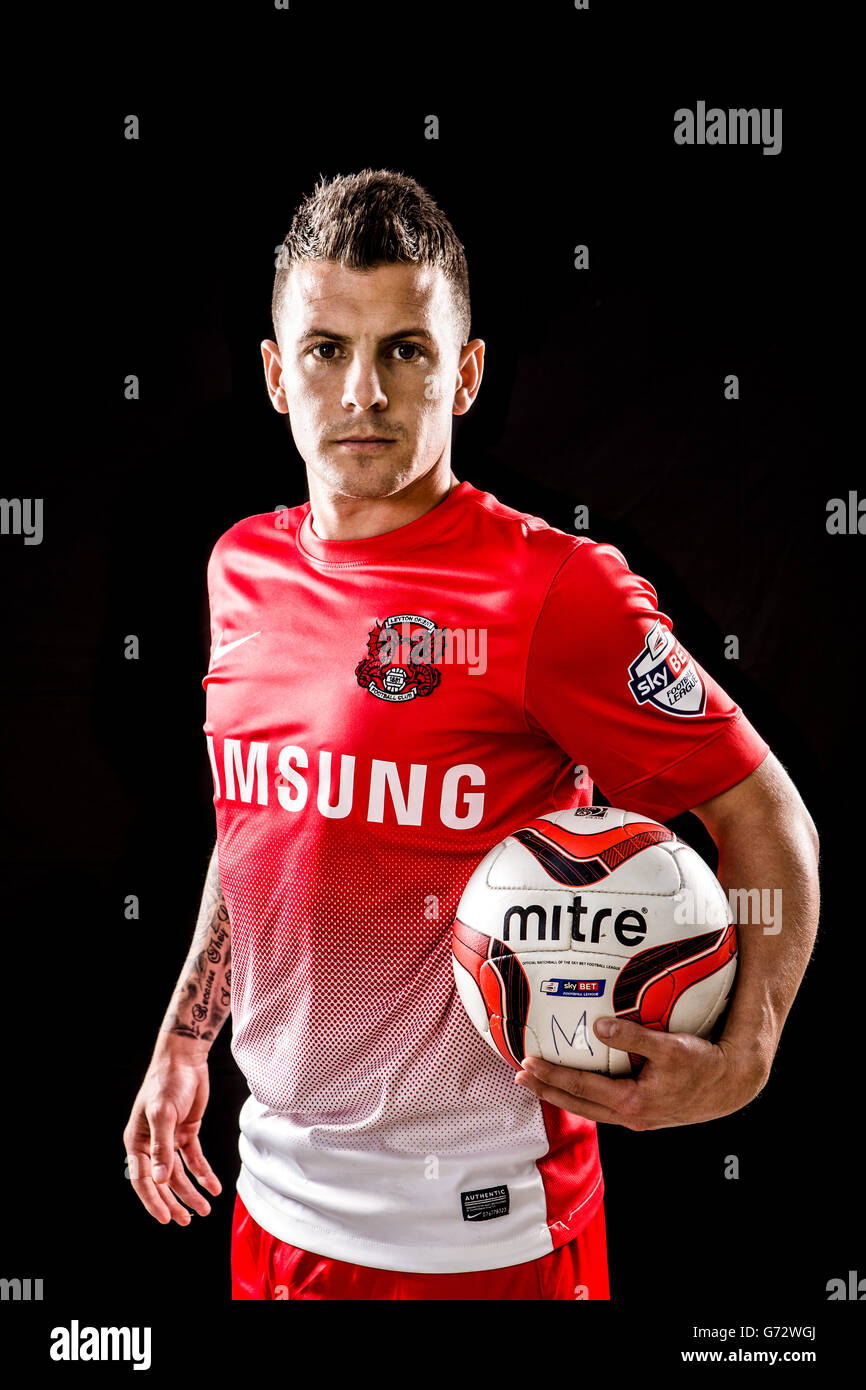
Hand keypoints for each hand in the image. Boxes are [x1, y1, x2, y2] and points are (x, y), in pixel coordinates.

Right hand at [123, 1051, 221, 1223]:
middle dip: (174, 1202)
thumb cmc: (167, 1082)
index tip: (166, 1219)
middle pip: (162, 1182)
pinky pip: (194, 1159)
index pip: (142, 1179)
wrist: (185, 1059)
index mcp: (137, 1141)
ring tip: (204, 1209)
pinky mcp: (187, 1132)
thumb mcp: (163, 1114)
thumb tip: (160, 1180)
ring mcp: (170, 1139)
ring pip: (179, 1174)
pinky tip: (213, 1186)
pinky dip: (203, 1173)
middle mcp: (151, 1144)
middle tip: (186, 1221)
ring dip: (191, 1191)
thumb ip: (162, 1148)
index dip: (154, 1201)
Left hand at [513, 1017, 767, 1128]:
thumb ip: (633, 1036)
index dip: (552, 1077)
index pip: (581, 1088)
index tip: (527, 1064)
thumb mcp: (670, 1047)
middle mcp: (631, 1116)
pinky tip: (580, 1086)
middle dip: (547, 1090)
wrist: (732, 1084)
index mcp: (633, 1102)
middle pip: (579, 1105)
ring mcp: (638, 1117)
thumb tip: (598, 1025)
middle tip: (519, 1076)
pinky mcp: (646, 1112)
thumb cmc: (703, 1064)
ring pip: (591, 1108)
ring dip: (563, 1095)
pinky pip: (606, 1105)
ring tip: (540, 1082)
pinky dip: (586, 1096)